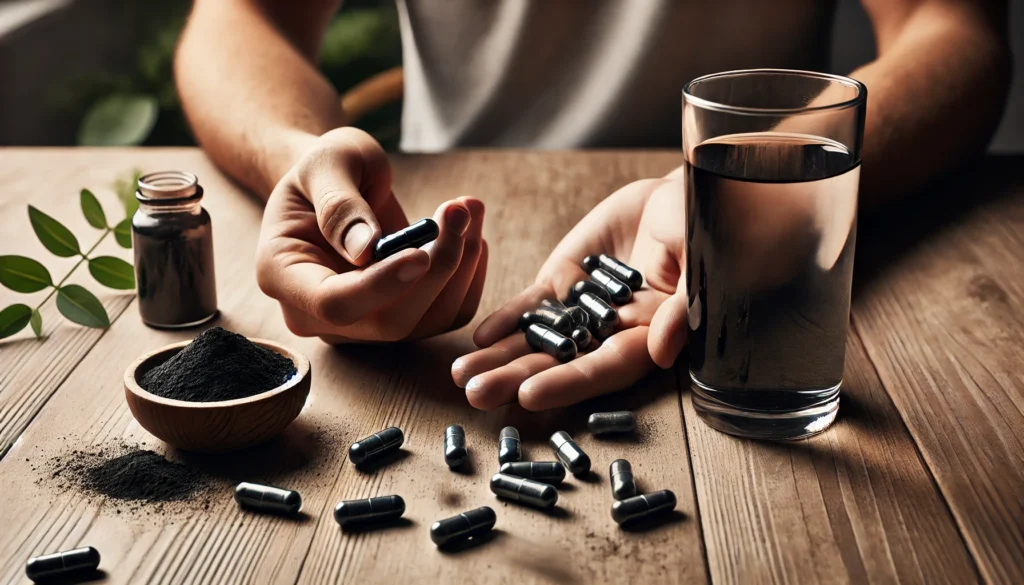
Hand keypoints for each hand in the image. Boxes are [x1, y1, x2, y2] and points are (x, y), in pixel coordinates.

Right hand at [255, 128, 486, 342]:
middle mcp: (317, 314)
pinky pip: (445, 315)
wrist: (338, 184)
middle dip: (436, 269)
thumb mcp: (325, 163)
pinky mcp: (398, 319)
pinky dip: (469, 277)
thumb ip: (340, 203)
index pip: (334, 303)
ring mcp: (360, 324)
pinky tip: (472, 235)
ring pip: (424, 321)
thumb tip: (365, 249)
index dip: (381, 286)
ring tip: (468, 209)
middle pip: (389, 321)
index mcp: (283, 275)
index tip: (421, 251)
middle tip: (459, 210)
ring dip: (461, 268)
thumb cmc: (326, 168)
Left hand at [451, 178, 689, 409]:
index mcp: (647, 335)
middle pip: (560, 363)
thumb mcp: (699, 259)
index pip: (604, 368)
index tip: (529, 395)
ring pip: (537, 339)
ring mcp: (581, 308)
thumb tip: (663, 351)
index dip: (569, 383)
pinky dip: (505, 321)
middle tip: (474, 396)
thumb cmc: (696, 226)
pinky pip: (531, 306)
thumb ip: (682, 307)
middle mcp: (609, 331)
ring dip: (499, 359)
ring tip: (460, 375)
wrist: (677, 196)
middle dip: (515, 379)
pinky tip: (477, 338)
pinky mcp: (563, 282)